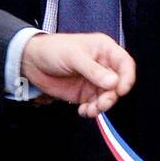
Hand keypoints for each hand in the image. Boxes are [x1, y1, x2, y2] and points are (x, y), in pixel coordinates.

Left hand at [22, 32, 136, 117]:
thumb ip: (93, 70)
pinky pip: (95, 105)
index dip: (127, 77)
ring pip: (107, 97)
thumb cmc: (53, 49)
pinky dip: (92, 111)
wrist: (32, 62)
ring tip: (90, 110)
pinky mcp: (85, 94)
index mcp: (104, 50)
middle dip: (111, 96)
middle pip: (118, 84)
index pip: (125, 63)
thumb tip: (114, 82)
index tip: (120, 90)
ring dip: (102, 106)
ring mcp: (94, 81)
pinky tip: (84, 111)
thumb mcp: (74, 56)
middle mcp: (103, 66)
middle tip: (101, 104)